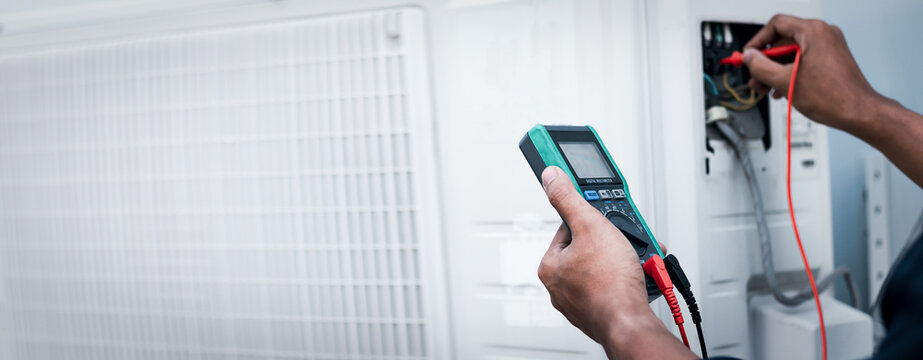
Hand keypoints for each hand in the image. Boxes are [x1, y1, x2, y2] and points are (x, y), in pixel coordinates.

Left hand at [537, 166, 694, 358]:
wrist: (631, 322)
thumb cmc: (610, 282)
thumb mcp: (591, 225)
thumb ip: (569, 198)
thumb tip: (551, 176)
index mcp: (550, 266)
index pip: (569, 228)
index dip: (592, 220)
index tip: (606, 217)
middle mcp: (561, 286)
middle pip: (590, 247)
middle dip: (614, 240)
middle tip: (627, 240)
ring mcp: (581, 301)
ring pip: (606, 266)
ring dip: (625, 257)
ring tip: (638, 257)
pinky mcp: (600, 310)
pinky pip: (615, 284)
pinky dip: (629, 277)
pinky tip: (639, 274)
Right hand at [743, 14, 881, 132]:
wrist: (859, 112)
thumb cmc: (833, 97)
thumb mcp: (784, 81)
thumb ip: (760, 66)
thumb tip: (749, 57)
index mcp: (814, 32)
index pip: (776, 25)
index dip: (757, 41)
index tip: (748, 55)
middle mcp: (824, 34)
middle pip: (783, 41)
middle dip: (766, 62)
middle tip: (755, 78)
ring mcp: (830, 46)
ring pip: (792, 53)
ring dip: (776, 69)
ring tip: (766, 88)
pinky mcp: (832, 58)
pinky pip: (804, 59)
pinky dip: (790, 71)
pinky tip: (782, 89)